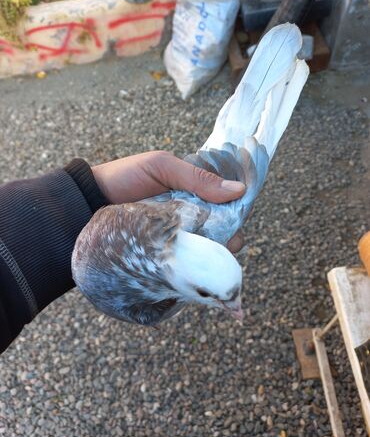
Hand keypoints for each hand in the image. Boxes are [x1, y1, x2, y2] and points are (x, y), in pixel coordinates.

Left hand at [92, 151, 244, 251]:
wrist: (90, 202)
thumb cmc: (126, 177)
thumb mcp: (162, 167)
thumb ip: (198, 177)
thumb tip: (239, 190)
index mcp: (195, 190)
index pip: (228, 201)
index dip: (238, 209)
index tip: (239, 218)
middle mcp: (192, 214)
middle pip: (225, 228)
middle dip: (230, 236)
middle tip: (224, 242)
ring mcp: (180, 235)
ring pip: (210, 248)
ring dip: (215, 253)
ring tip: (209, 257)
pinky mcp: (169, 253)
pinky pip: (190, 260)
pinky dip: (198, 264)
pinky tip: (200, 270)